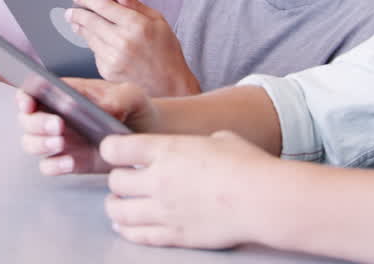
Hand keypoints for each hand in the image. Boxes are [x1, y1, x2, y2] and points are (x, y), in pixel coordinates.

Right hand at [17, 77, 156, 175]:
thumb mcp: (131, 95)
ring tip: (60, 143)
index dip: (24, 97)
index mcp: (65, 94)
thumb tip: (100, 106)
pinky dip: (53, 165)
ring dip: (40, 144)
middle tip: (57, 126)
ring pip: (32, 143)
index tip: (28, 104)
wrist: (149, 136)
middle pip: (27, 120)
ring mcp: (61, 140)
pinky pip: (49, 166)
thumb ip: (118, 98)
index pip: (33, 91)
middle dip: (36, 123)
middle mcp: (57, 116)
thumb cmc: (135, 108)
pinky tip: (68, 162)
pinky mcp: (70, 162)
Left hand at [68, 0, 198, 96]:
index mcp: (136, 25)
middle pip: (90, 21)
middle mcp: (123, 41)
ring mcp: (114, 58)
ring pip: (89, 37)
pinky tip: (99, 42)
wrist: (170, 84)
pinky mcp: (108, 71)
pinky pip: (95, 52)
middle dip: (77, 13)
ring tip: (76, 23)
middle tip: (70, 11)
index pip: (103, 6)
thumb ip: (134, 4)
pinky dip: (95, 45)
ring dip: (81, 28)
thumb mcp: (157, 20)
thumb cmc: (166, 50)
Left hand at [101, 130, 276, 249]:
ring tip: (119, 204)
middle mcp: (158, 179)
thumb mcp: (220, 138)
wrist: (263, 200)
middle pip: (115, 181)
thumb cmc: (248, 166)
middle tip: (124, 180)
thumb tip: (200, 146)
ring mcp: (164, 210)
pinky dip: (127, 230)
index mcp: (166, 150)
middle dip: (118, 180)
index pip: (115, 148)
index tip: (115, 151)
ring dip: (116, 206)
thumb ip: (197, 143)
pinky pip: (139, 235)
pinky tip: (125, 226)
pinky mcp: (175, 234)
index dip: (111, 148)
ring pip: (119, 211)